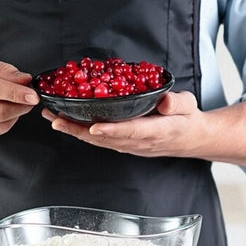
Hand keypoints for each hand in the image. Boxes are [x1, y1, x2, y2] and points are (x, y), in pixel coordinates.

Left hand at [42, 95, 245, 167]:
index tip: (94, 127)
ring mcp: (130, 146)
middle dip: (79, 130)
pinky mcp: (124, 144)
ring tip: (53, 119)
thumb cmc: (188, 119)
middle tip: (56, 119)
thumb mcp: (189, 106)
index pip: (132, 131)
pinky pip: (99, 141)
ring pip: (98, 141)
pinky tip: (67, 124)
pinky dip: (81, 133)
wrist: (192, 138)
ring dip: (74, 131)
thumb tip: (164, 100)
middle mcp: (139, 142)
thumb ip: (177, 103)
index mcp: (157, 131)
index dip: (112, 130)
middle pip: (105, 139)